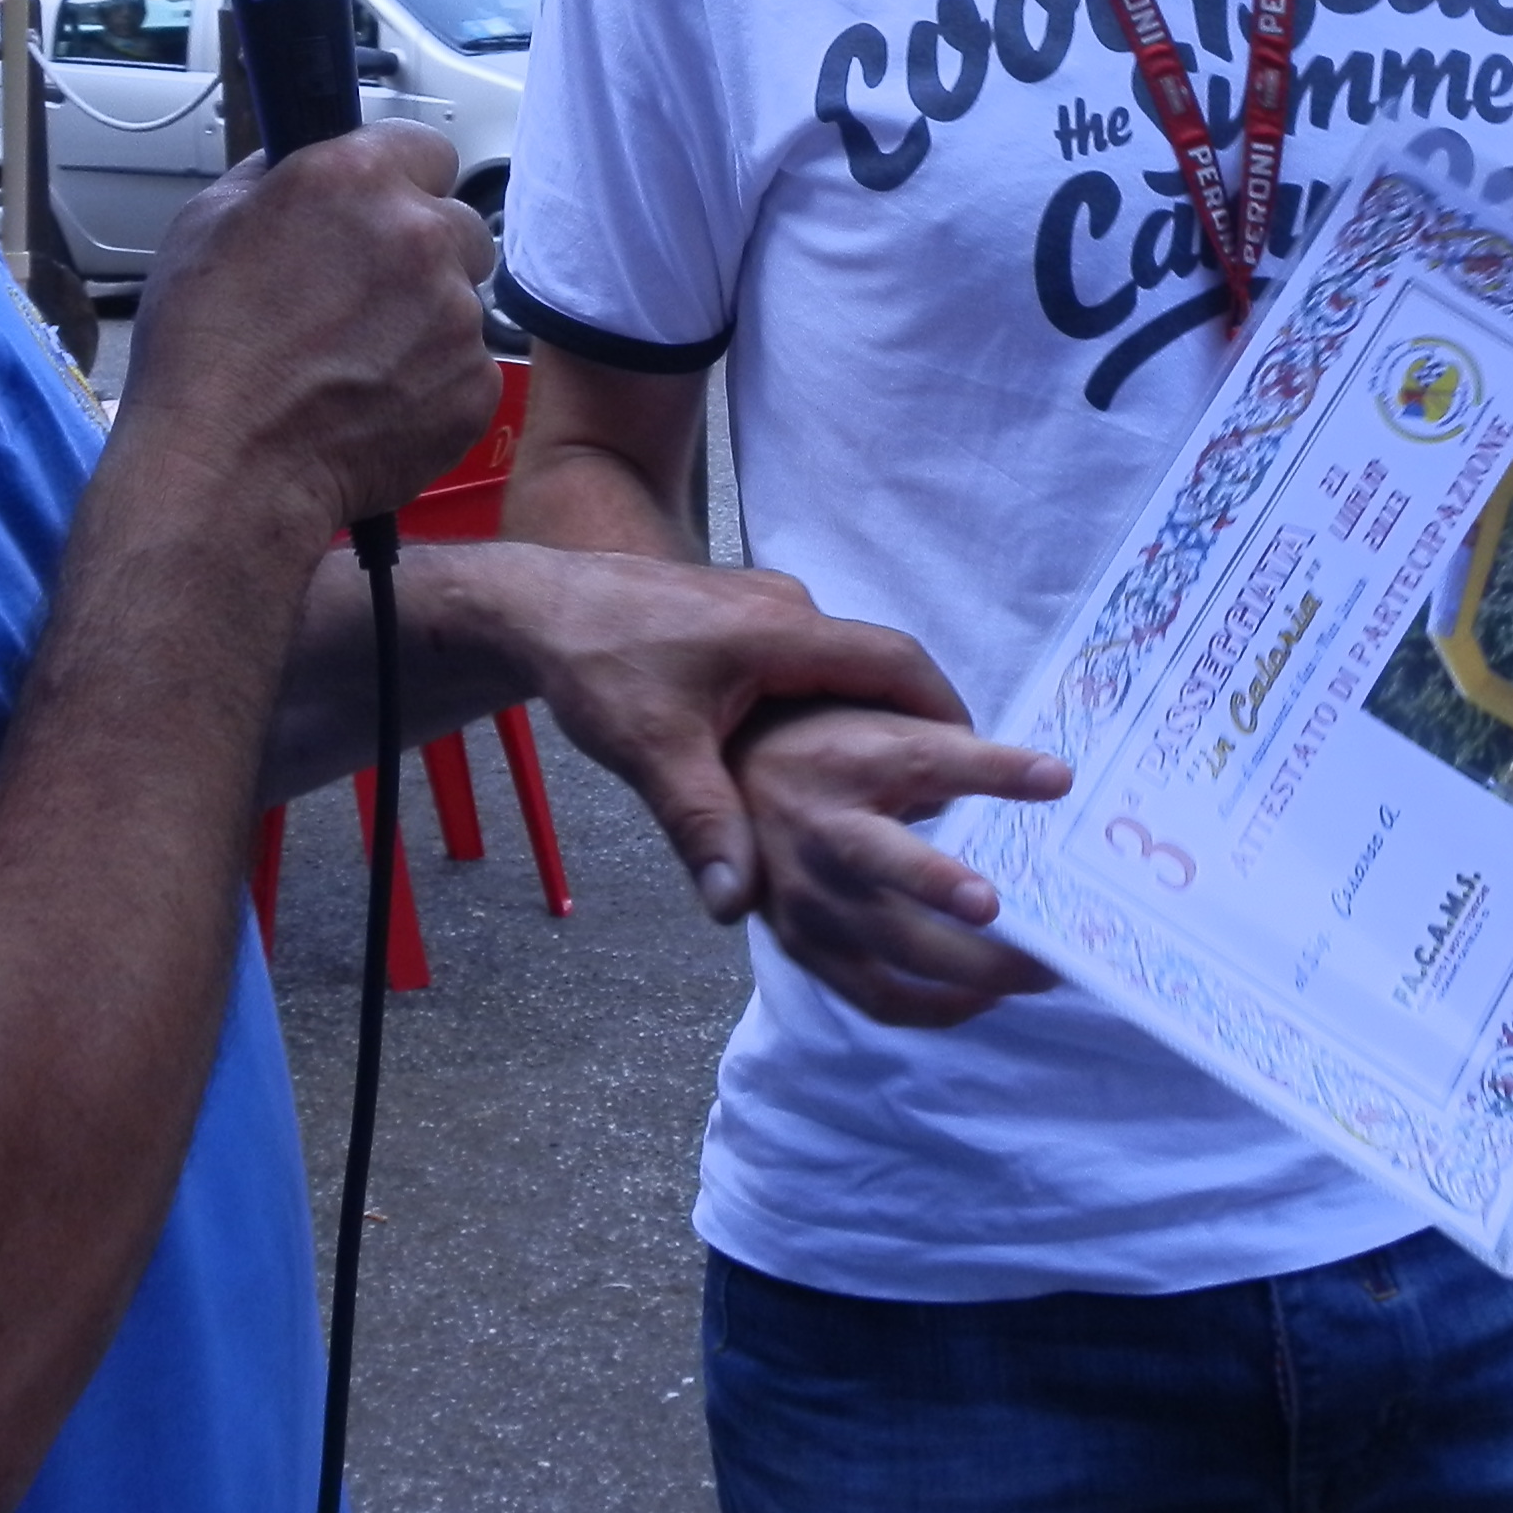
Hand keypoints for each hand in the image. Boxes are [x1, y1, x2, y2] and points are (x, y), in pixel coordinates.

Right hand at [115, 125, 497, 531]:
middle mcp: (419, 235)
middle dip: (422, 254)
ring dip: (425, 323)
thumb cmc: (202, 357)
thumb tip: (297, 162)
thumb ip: (273, 178)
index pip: (427, 147)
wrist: (227, 471)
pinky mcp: (474, 385)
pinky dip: (430, 386)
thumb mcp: (205, 226)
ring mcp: (456, 314)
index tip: (381, 211)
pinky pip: (466, 371)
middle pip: (458, 225)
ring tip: (354, 363)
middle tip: (362, 299)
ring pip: (462, 303)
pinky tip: (371, 404)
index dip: (401, 181)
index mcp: (355, 179)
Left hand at [484, 551, 976, 922]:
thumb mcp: (653, 753)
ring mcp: (757, 607)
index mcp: (782, 634)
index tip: (981, 756)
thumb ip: (704, 827)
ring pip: (836, 660)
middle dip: (914, 718)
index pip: (898, 663)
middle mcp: (783, 609)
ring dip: (863, 710)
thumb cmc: (595, 663)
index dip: (945, 709)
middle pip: (878, 661)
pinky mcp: (730, 615)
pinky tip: (801, 750)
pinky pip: (799, 656)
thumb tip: (740, 909)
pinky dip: (819, 698)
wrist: (531, 603)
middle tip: (939, 781)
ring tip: (879, 777)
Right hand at [728, 703, 1066, 1030]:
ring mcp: (808, 896)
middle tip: (1044, 927)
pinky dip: (935, 1007)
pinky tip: (982, 998)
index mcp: (851, 761)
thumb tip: (1044, 783)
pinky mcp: (801, 944)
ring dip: (975, 972)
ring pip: (895, 951)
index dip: (993, 769)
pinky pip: (875, 995)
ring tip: (1039, 975)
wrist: (724, 785)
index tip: (1057, 779)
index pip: (929, 760)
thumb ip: (946, 751)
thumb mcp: (879, 723)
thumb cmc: (826, 747)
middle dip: (965, 900)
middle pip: (896, 870)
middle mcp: (824, 829)